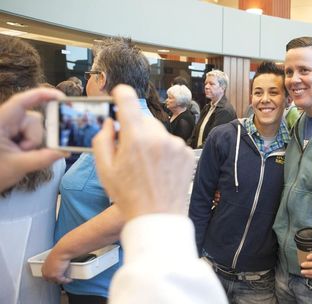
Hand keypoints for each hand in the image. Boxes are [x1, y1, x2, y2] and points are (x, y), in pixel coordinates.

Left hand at [0, 88, 66, 191]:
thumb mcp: (17, 166)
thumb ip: (41, 159)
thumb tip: (63, 151)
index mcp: (0, 122)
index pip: (21, 102)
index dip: (42, 95)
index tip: (62, 98)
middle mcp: (7, 121)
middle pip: (33, 120)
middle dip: (36, 137)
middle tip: (25, 152)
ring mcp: (11, 128)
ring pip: (35, 129)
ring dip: (33, 144)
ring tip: (21, 157)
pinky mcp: (15, 135)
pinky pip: (33, 135)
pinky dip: (33, 145)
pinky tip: (24, 154)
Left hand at [41, 248, 72, 283]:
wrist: (62, 252)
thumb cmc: (59, 253)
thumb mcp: (53, 259)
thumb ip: (53, 264)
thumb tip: (57, 266)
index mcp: (44, 268)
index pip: (46, 276)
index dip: (52, 278)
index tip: (57, 277)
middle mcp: (46, 272)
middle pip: (51, 280)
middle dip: (56, 280)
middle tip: (62, 279)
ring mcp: (50, 275)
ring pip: (57, 281)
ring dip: (62, 281)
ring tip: (67, 279)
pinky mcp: (56, 276)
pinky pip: (62, 281)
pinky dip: (66, 280)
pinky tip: (69, 279)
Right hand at [93, 85, 194, 219]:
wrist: (158, 218)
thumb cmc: (130, 198)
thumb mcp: (104, 170)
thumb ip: (102, 140)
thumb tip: (109, 122)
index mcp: (135, 138)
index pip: (128, 99)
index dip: (121, 95)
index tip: (119, 96)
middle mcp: (158, 137)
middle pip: (143, 119)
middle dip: (135, 129)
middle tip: (131, 151)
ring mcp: (176, 145)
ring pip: (159, 132)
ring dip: (152, 141)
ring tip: (148, 166)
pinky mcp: (187, 153)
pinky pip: (172, 144)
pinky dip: (166, 151)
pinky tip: (161, 170)